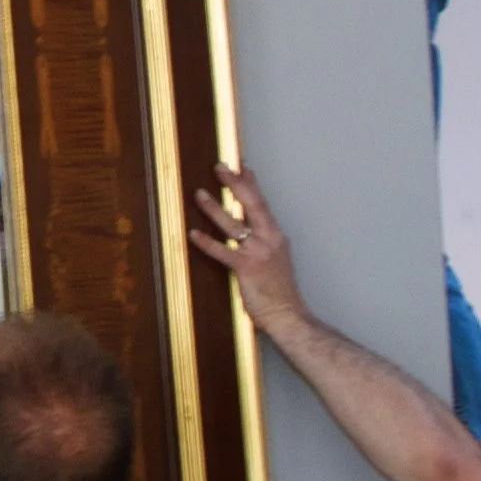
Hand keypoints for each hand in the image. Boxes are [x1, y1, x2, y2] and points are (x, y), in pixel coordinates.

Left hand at [189, 161, 307, 334]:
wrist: (288, 314)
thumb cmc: (280, 290)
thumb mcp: (276, 258)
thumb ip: (264, 242)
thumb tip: (251, 229)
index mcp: (276, 235)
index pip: (262, 203)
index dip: (251, 183)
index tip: (242, 166)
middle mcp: (269, 239)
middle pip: (251, 203)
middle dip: (235, 183)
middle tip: (220, 167)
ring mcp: (258, 252)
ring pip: (233, 224)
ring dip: (214, 208)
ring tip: (199, 194)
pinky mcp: (246, 268)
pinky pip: (223, 251)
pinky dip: (207, 242)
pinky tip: (193, 233)